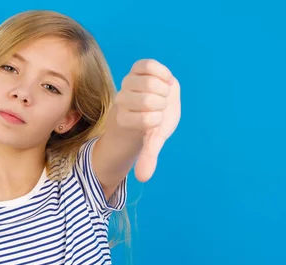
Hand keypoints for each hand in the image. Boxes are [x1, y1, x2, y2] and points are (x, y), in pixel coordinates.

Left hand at [115, 59, 180, 181]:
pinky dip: (162, 73)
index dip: (155, 120)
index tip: (155, 121)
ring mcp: (128, 82)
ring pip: (150, 83)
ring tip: (161, 94)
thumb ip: (148, 156)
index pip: (143, 120)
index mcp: (124, 119)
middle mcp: (122, 100)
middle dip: (162, 105)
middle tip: (159, 107)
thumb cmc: (153, 124)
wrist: (155, 104)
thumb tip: (143, 178)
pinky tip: (163, 80)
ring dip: (163, 89)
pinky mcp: (137, 68)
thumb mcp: (152, 140)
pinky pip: (149, 65)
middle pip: (149, 100)